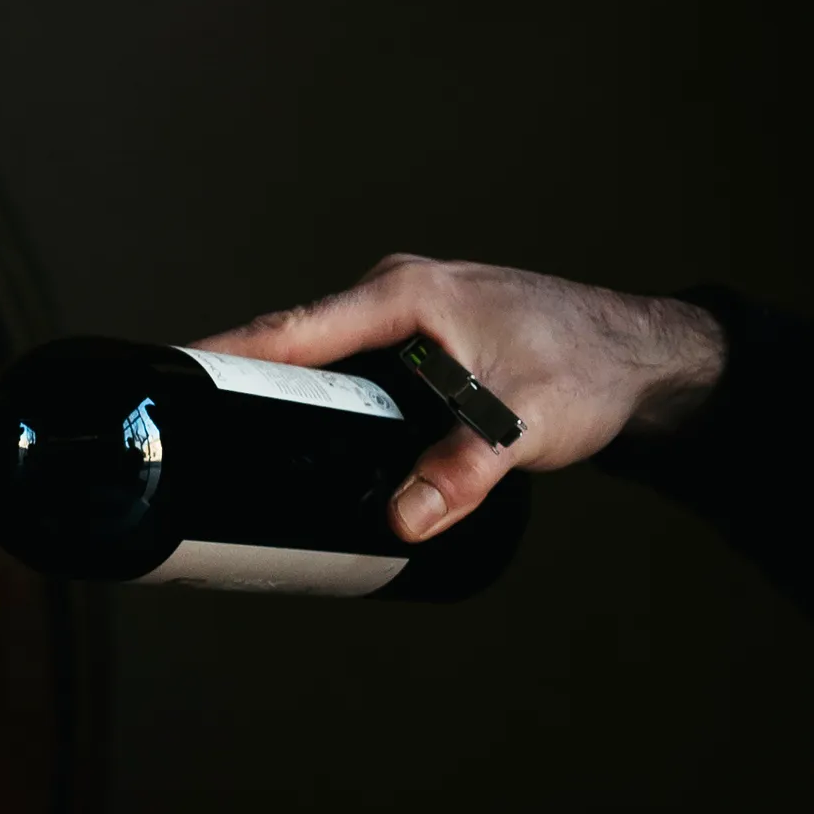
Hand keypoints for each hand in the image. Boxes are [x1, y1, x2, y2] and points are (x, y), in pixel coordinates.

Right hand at [194, 255, 725, 541]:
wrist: (644, 358)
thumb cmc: (587, 367)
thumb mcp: (522, 424)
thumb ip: (461, 472)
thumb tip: (403, 518)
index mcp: (404, 295)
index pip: (293, 329)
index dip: (225, 354)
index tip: (169, 374)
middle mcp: (397, 296)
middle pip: (295, 345)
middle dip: (240, 383)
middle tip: (187, 431)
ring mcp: (409, 319)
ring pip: (326, 361)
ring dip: (285, 397)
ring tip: (231, 446)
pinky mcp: (424, 345)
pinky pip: (354, 372)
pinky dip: (327, 401)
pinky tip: (310, 440)